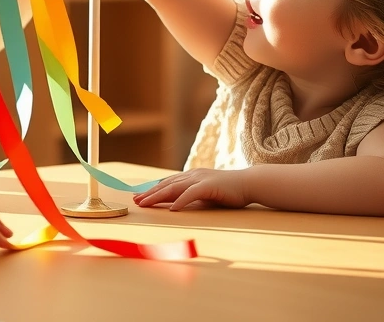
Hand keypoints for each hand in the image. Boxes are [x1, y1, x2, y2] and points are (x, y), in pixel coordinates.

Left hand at [132, 168, 252, 210]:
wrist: (248, 184)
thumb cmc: (228, 191)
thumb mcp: (205, 192)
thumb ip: (192, 195)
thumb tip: (177, 203)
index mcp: (190, 176)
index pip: (167, 183)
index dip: (152, 190)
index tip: (139, 197)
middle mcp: (191, 175)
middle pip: (166, 185)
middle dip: (149, 193)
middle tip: (135, 201)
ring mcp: (199, 179)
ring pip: (174, 188)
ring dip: (158, 196)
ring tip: (146, 203)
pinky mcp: (209, 186)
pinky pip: (191, 193)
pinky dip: (180, 200)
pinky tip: (172, 208)